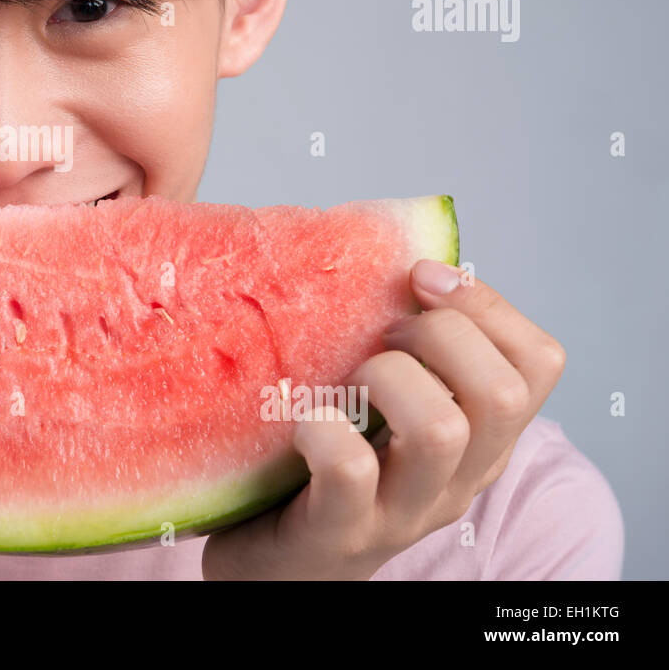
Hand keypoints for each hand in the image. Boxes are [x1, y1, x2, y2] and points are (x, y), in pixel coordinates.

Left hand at [202, 259, 565, 579]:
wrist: (277, 565)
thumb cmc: (326, 464)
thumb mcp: (386, 405)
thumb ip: (404, 345)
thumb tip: (395, 252)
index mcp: (480, 439)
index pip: (540, 362)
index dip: (488, 304)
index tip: (422, 278)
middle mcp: (457, 479)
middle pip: (499, 392)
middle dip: (438, 335)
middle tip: (381, 335)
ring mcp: (403, 512)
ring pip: (440, 429)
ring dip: (386, 377)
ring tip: (346, 379)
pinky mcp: (339, 531)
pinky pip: (350, 468)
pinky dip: (321, 425)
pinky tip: (299, 416)